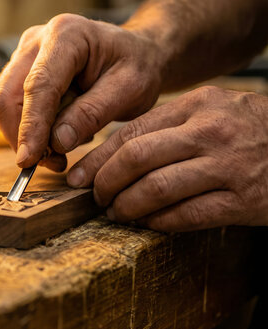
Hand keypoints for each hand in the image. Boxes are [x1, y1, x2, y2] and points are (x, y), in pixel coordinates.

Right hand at [0, 14, 164, 170]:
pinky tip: (56, 137)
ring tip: (59, 152)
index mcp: (66, 35)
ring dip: (25, 136)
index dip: (30, 125)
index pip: (38, 85)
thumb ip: (93, 114)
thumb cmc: (137, 67)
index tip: (28, 159)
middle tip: (52, 162)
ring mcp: (23, 55)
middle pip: (7, 95)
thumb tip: (57, 142)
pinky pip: (11, 108)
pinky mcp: (19, 72)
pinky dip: (29, 130)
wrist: (135, 54)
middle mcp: (36, 41)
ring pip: (4, 104)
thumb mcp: (130, 90)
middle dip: (22, 135)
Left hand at [68, 86, 267, 230]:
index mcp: (198, 105)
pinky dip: (158, 222)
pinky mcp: (245, 201)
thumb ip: (169, 125)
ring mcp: (229, 166)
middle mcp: (211, 132)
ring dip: (126, 206)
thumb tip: (114, 152)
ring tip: (116, 213)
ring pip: (156, 189)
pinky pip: (187, 215)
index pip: (131, 131)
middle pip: (136, 158)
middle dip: (104, 182)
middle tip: (93, 197)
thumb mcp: (214, 110)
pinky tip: (147, 223)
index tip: (78, 175)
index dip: (97, 157)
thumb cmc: (252, 130)